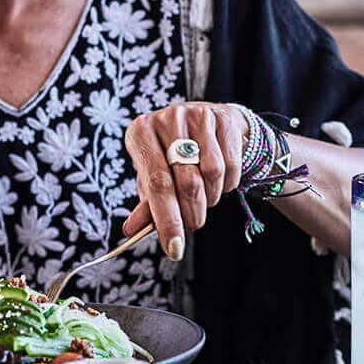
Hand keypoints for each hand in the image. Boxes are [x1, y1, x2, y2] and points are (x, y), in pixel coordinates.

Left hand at [122, 102, 246, 259]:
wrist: (208, 124)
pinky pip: (231, 165)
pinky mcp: (223, 118)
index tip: (174, 248)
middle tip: (193, 224)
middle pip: (186, 182)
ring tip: (205, 199)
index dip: (167, 220)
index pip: (156, 185)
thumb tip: (132, 231)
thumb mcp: (155, 176)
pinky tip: (219, 183)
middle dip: (192, 214)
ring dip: (211, 199)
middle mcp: (167, 119)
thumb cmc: (174, 156)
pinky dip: (227, 185)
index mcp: (141, 133)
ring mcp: (197, 115)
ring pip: (212, 173)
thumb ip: (146, 204)